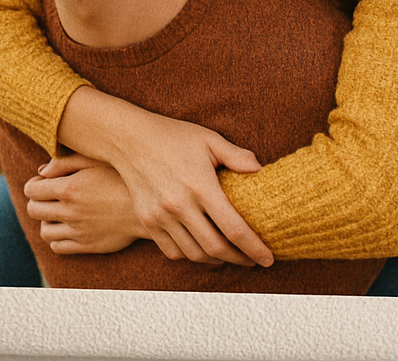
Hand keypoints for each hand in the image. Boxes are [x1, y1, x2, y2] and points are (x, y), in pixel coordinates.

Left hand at [23, 154, 141, 254]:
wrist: (147, 206)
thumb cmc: (122, 177)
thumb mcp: (95, 160)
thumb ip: (65, 162)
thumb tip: (41, 170)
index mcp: (69, 188)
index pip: (32, 190)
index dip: (33, 184)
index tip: (42, 181)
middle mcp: (69, 212)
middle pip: (34, 210)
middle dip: (36, 200)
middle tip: (47, 195)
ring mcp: (77, 231)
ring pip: (44, 231)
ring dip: (46, 220)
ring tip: (57, 211)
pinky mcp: (87, 246)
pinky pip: (58, 247)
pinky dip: (56, 238)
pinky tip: (67, 226)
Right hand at [57, 88, 274, 267]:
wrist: (130, 139)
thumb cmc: (172, 136)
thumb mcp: (208, 139)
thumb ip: (236, 156)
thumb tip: (260, 170)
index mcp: (200, 185)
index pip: (233, 228)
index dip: (254, 248)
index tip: (268, 259)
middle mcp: (180, 205)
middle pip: (216, 248)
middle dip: (240, 259)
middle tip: (253, 260)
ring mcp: (161, 216)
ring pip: (194, 254)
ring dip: (216, 261)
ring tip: (230, 255)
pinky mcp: (147, 221)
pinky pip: (172, 251)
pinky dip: (190, 256)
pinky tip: (201, 249)